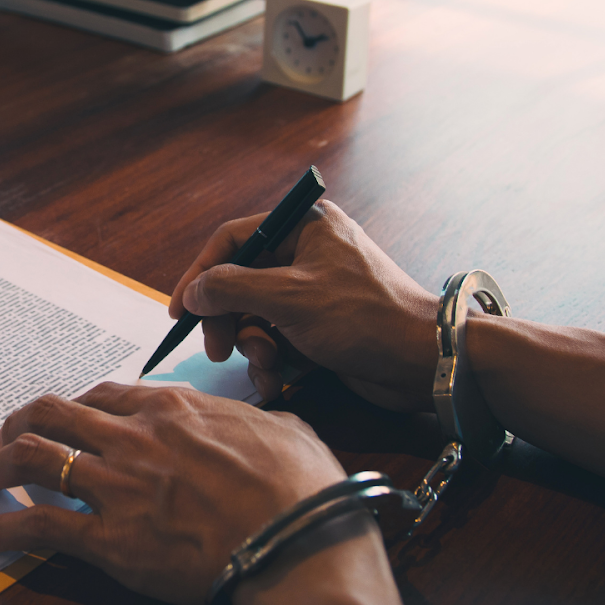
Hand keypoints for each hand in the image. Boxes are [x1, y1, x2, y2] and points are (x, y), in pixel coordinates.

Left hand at [0, 384, 405, 604]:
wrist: (298, 537)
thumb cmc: (301, 487)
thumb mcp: (284, 430)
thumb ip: (258, 422)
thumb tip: (271, 422)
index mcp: (173, 409)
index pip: (105, 394)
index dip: (76, 406)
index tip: (66, 419)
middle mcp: (135, 436)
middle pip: (53, 413)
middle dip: (19, 423)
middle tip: (5, 439)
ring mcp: (118, 484)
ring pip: (34, 458)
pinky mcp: (110, 537)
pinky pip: (39, 524)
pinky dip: (3, 530)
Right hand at [167, 202, 436, 408]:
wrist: (424, 362)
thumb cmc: (364, 317)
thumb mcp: (289, 297)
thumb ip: (231, 288)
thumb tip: (193, 293)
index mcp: (304, 227)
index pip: (234, 240)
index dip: (201, 274)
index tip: (180, 311)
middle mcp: (308, 253)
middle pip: (241, 281)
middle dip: (229, 319)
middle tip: (219, 350)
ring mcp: (314, 291)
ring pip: (257, 315)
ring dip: (253, 345)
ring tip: (267, 364)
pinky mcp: (321, 326)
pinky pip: (279, 337)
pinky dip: (273, 359)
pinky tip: (279, 377)